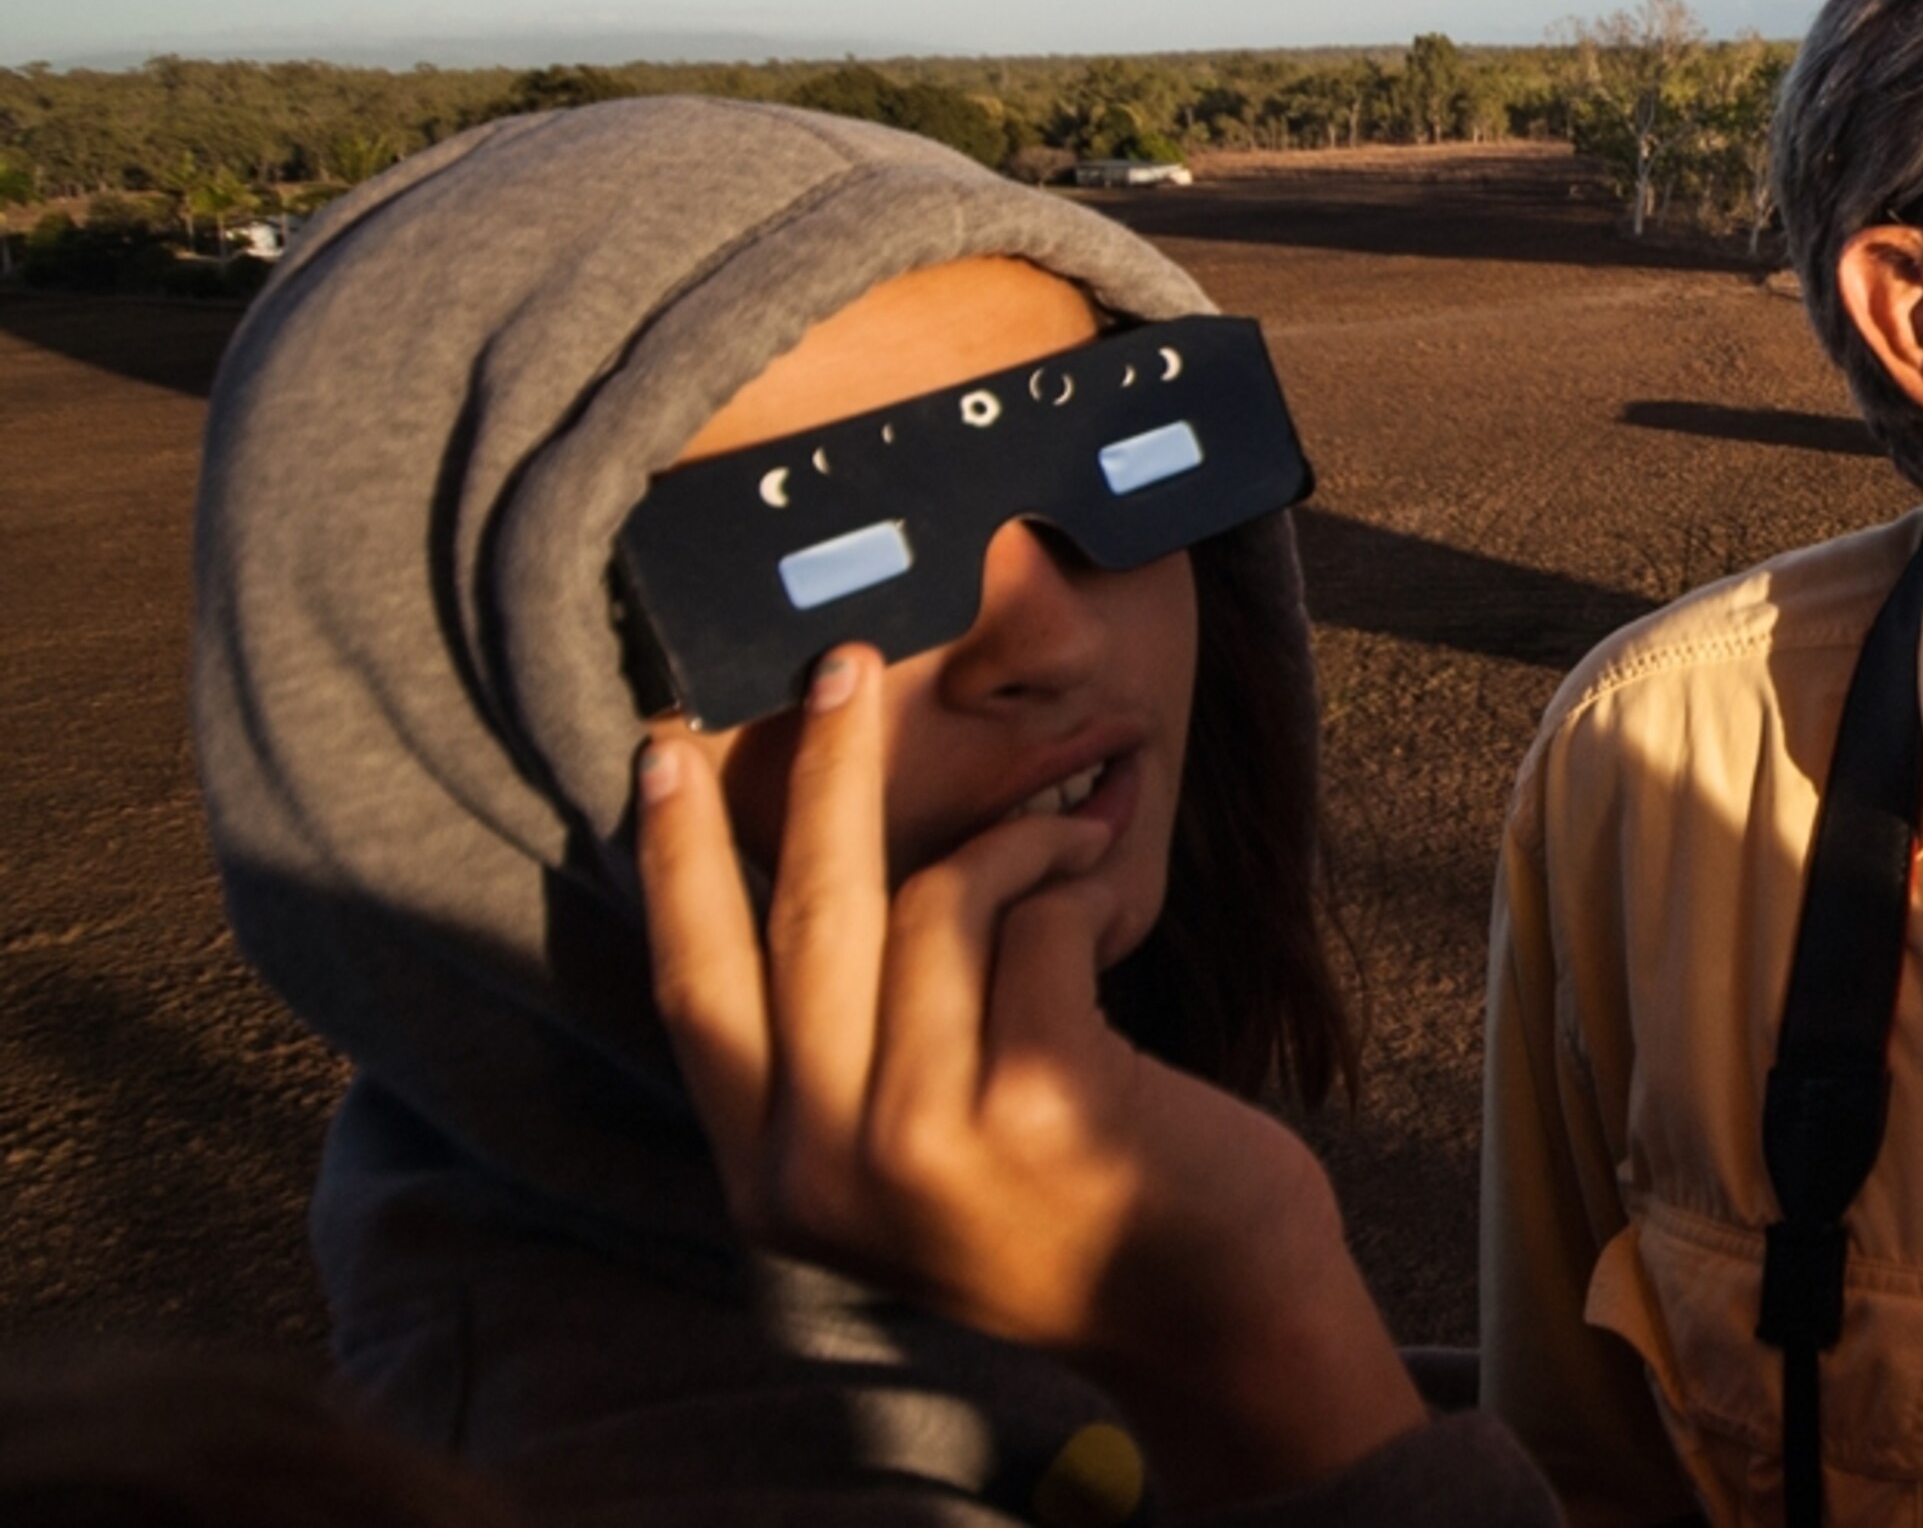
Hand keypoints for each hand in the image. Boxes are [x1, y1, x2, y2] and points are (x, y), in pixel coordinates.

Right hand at [635, 645, 1423, 1504]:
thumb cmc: (1073, 1198)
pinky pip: (1034, 916)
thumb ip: (849, 1050)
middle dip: (830, 767)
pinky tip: (1112, 882)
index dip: (675, 862)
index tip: (661, 753)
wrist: (1216, 1307)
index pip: (695, 991)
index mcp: (775, 1181)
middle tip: (848, 659)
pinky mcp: (1033, 1099)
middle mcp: (826, 1172)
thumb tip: (816, 854)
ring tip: (1078, 829)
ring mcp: (924, 1141)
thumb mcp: (918, 1149)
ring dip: (1017, 840)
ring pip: (932, 901)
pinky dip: (1077, 874)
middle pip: (805, 914)